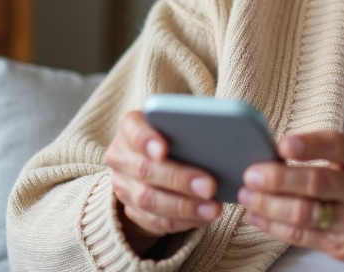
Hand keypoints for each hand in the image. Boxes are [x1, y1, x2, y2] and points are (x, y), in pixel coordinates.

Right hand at [105, 110, 221, 255]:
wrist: (154, 157)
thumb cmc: (173, 133)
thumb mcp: (178, 122)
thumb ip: (191, 124)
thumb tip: (222, 136)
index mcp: (130, 126)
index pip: (132, 128)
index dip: (145, 139)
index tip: (163, 150)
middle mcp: (121, 155)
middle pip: (144, 169)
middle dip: (179, 180)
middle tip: (210, 186)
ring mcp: (123, 185)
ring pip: (148, 200)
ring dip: (184, 207)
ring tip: (212, 208)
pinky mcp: (131, 209)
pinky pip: (155, 220)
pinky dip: (182, 221)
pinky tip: (203, 217)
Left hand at [238, 131, 343, 268]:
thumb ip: (335, 147)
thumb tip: (283, 149)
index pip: (338, 147)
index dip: (308, 145)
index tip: (282, 145)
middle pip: (317, 184)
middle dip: (278, 179)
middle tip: (252, 173)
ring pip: (303, 215)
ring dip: (268, 204)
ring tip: (247, 194)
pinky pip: (302, 237)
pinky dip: (274, 225)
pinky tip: (258, 214)